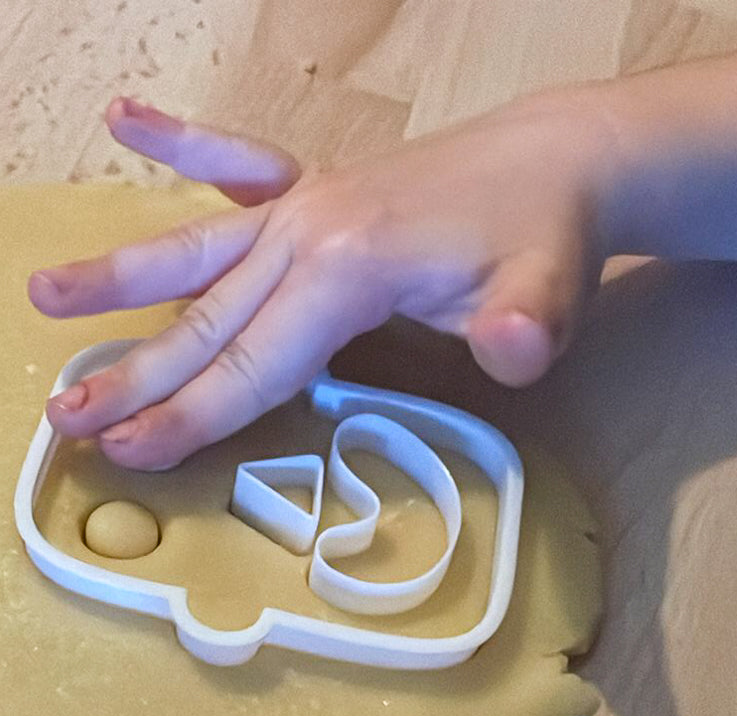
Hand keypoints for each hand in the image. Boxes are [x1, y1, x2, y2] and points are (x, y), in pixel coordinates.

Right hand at [32, 94, 608, 468]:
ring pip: (200, 246)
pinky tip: (128, 120)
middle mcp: (309, 229)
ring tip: (48, 295)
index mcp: (348, 267)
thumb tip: (511, 352)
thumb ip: (524, 330)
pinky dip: (184, 146)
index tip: (127, 451)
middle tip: (67, 416)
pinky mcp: (323, 188)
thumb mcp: (549, 293)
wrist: (563, 158)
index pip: (256, 361)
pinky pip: (239, 163)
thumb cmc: (548, 233)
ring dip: (124, 275)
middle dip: (138, 375)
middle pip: (210, 317)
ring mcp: (310, 201)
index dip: (192, 414)